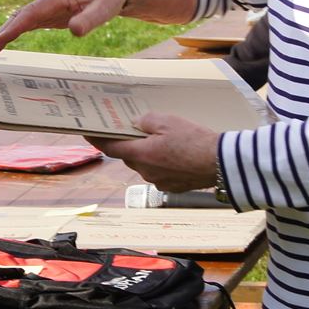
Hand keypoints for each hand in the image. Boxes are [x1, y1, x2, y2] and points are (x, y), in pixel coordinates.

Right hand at [0, 0, 127, 55]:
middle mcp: (46, 0)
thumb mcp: (104, 10)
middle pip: (20, 17)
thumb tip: (74, 32)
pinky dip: (13, 32)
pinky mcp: (48, 13)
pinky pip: (27, 23)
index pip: (30, 14)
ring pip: (20, 20)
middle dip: (2, 33)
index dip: (14, 28)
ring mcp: (45, 6)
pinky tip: (3, 41)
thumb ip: (89, 20)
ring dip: (4, 33)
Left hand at [85, 113, 217, 192]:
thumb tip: (136, 124)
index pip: (111, 147)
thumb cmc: (195, 141)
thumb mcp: (168, 121)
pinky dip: (161, 162)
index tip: (87, 132)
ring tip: (160, 140)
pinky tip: (174, 154)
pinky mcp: (172, 187)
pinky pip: (159, 172)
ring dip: (147, 153)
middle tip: (132, 129)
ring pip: (144, 164)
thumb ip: (146, 121)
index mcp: (141, 154)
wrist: (221, 164)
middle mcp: (146, 171)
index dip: (97, 139)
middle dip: (129, 143)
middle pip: (129, 155)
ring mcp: (158, 182)